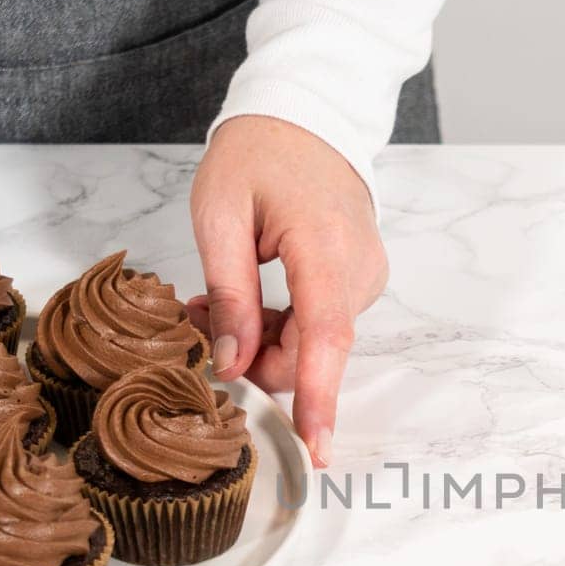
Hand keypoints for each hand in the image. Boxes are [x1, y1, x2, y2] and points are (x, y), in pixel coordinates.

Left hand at [188, 115, 387, 467]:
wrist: (306, 116)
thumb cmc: (259, 153)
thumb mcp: (220, 215)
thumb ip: (230, 293)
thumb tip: (233, 364)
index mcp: (326, 249)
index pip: (326, 340)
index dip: (318, 400)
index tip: (316, 449)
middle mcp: (359, 270)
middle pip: (311, 353)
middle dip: (254, 358)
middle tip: (200, 319)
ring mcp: (365, 276)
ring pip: (312, 345)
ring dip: (262, 340)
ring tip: (216, 301)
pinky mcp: (359, 280)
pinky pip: (320, 326)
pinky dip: (281, 326)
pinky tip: (249, 300)